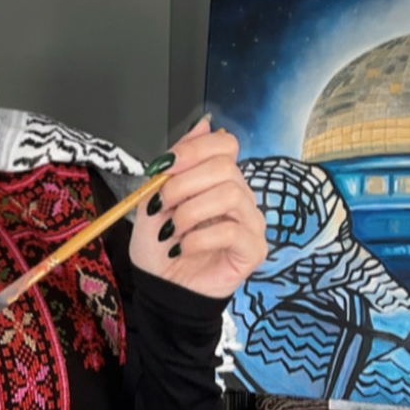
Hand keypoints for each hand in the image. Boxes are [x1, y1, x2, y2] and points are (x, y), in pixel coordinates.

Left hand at [128, 117, 267, 299]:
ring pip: (230, 195)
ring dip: (190, 212)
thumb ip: (178, 162)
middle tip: (160, 205)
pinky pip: (232, 230)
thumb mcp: (155, 196)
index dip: (193, 151)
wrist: (161, 286)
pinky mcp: (253, 249)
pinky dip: (199, 238)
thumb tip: (204, 123)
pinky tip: (182, 249)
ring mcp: (251, 222)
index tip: (163, 168)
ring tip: (172, 231)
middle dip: (183, 184)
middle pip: (225, 168)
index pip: (225, 145)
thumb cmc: (160, 244)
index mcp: (218, 179)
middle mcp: (240, 195)